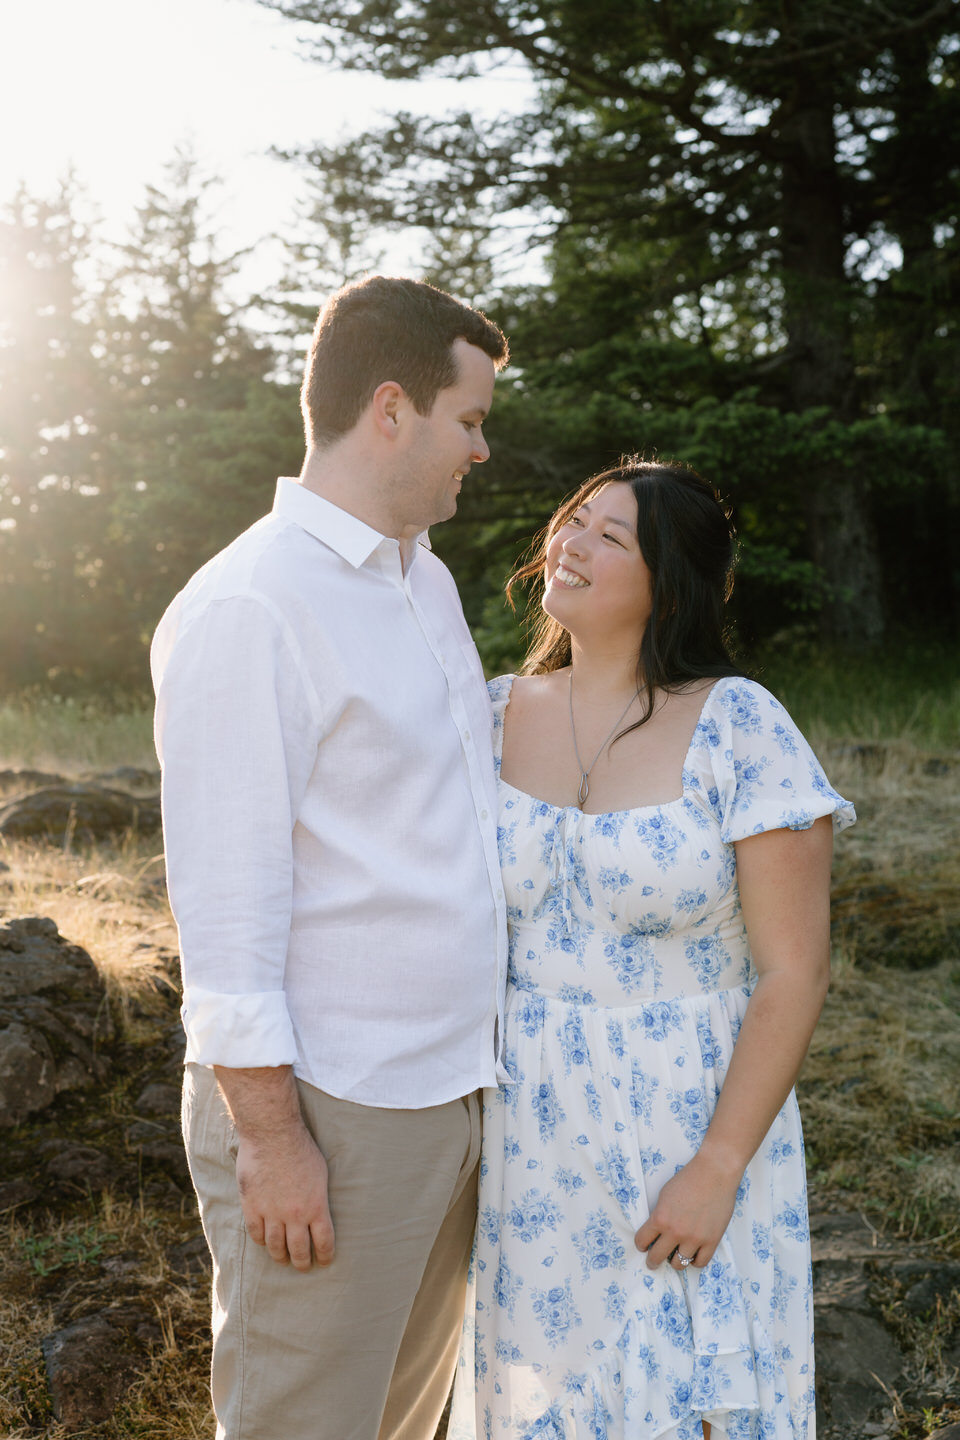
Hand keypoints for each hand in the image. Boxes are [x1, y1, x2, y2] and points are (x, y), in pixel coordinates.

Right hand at [235, 1123, 334, 1271]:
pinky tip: (265, 1242)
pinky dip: (261, 1241)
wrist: (272, 1133)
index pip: (324, 1242)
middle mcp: (295, 1215)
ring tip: (283, 1260)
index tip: (324, 1261)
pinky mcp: (252, 1207)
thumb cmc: (301, 1148)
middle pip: (299, 1250)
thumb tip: (318, 1212)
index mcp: (316, 1206)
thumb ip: (318, 1197)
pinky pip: (256, 1234)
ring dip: (280, 1256)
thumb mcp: (321, 1173)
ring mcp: (271, 1213)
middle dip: (302, 1263)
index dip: (325, 1256)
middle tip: (303, 1267)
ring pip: (276, 1246)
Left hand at [633, 1150, 739, 1271]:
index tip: (643, 1246)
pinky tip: (692, 1254)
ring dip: (675, 1261)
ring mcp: (694, 1239)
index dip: (641, 1245)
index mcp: (660, 1218)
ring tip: (675, 1255)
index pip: (642, 1241)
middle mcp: (675, 1232)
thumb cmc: (689, 1179)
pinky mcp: (712, 1241)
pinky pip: (700, 1263)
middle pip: (657, 1257)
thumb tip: (656, 1232)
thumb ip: (659, 1215)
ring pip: (678, 1264)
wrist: (715, 1173)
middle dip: (653, 1261)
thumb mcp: (664, 1195)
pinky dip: (694, 1261)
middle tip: (653, 1261)